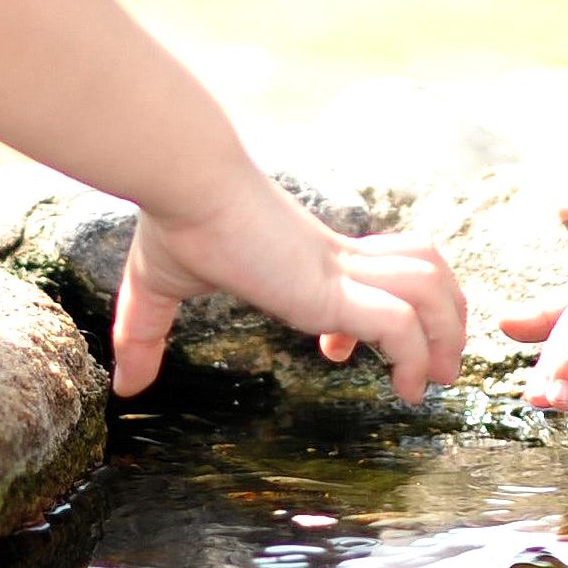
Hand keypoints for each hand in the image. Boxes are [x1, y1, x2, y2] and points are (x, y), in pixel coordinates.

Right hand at [113, 177, 467, 405]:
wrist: (184, 179)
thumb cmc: (175, 220)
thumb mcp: (155, 288)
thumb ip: (144, 336)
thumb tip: (122, 388)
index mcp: (308, 253)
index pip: (373, 267)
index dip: (379, 305)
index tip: (337, 352)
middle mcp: (334, 257)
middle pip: (424, 270)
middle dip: (444, 316)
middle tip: (436, 365)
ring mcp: (338, 271)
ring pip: (429, 289)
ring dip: (444, 335)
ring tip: (435, 378)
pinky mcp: (332, 288)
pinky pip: (400, 324)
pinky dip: (415, 356)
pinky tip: (405, 385)